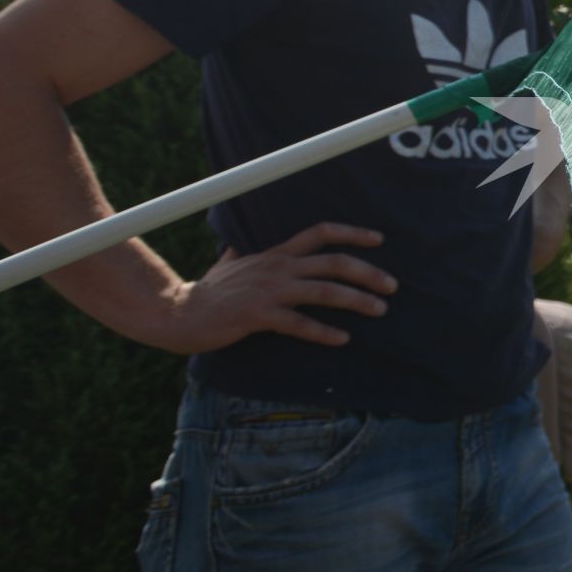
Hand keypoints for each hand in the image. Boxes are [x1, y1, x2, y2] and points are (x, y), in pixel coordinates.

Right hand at [148, 223, 397, 353]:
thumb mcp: (229, 265)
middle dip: (368, 272)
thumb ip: (241, 255)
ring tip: (380, 310)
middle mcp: (277, 267)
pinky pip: (299, 323)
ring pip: (323, 290)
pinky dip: (324, 331)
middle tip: (393, 286)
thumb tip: (237, 246)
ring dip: (356, 300)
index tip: (380, 239)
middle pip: (333, 262)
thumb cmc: (208, 292)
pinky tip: (343, 338)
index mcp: (275, 254)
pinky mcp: (258, 315)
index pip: (320, 233)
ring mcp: (268, 290)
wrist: (178, 313)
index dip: (352, 233)